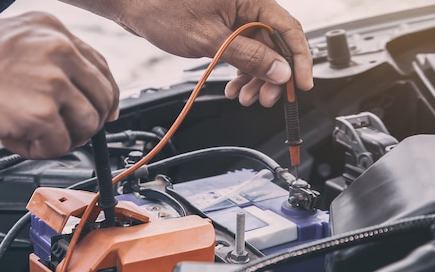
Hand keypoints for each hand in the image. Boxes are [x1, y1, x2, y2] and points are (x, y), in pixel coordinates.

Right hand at [0, 12, 118, 158]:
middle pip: (102, 100)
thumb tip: (91, 96)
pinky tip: (11, 136)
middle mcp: (57, 50)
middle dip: (85, 122)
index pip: (101, 68)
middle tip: (59, 130)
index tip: (104, 113)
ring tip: (28, 131)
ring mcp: (52, 80)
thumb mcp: (15, 46)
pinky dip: (36, 150)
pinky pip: (60, 146)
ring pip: (88, 125)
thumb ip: (54, 64)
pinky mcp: (41, 113)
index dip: (106, 97)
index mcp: (52, 31)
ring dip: (61, 138)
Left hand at [61, 0, 312, 106]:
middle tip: (266, 99)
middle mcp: (248, 6)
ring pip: (259, 53)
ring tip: (244, 98)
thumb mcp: (211, 39)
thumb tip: (280, 71)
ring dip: (255, 79)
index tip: (301, 85)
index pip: (288, 30)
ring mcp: (236, 18)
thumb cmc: (163, 8)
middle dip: (272, 76)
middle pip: (275, 45)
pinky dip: (241, 72)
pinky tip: (233, 88)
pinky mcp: (225, 28)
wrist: (133, 4)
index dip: (299, 60)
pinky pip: (243, 53)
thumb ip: (249, 56)